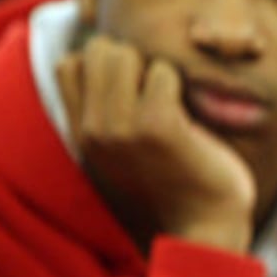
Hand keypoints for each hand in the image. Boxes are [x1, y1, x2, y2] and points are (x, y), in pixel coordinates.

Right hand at [57, 36, 255, 251]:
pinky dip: (180, 84)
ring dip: (157, 70)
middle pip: (98, 50)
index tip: (136, 90)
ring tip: (172, 105)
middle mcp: (94, 130)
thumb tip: (112, 52)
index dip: (106, 64)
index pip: (69, 65)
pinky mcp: (157, 127)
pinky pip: (164, 71)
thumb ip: (110, 110)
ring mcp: (122, 128)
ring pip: (125, 53)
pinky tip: (189, 117)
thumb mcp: (127, 146)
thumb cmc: (177, 179)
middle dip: (133, 59)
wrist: (206, 225)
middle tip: (159, 95)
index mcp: (82, 134)